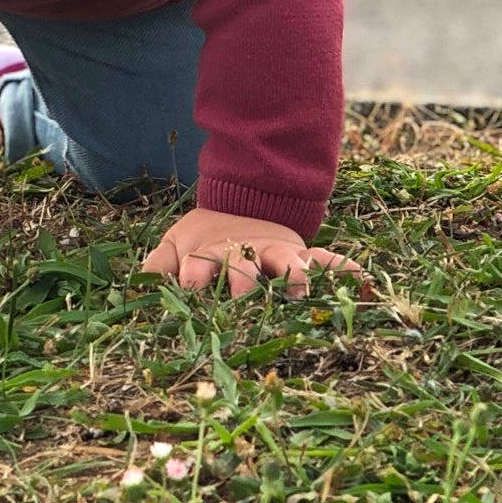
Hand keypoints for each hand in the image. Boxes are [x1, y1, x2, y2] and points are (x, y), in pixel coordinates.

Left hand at [143, 205, 372, 298]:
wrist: (237, 203)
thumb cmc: (203, 237)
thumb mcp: (175, 245)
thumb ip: (158, 265)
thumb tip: (138, 285)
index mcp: (211, 254)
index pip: (200, 266)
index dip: (193, 276)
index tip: (190, 288)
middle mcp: (245, 254)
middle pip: (245, 269)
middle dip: (242, 283)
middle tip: (241, 299)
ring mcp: (276, 252)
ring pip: (287, 262)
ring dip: (294, 275)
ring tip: (300, 291)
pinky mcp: (300, 251)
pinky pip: (327, 258)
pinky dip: (343, 267)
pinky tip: (363, 277)